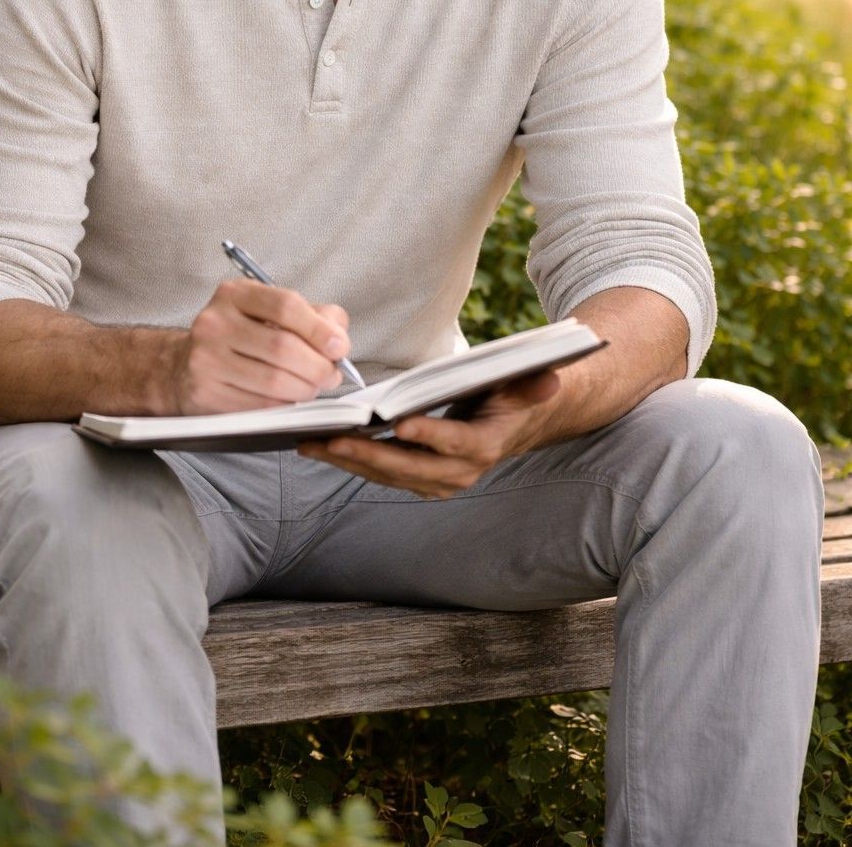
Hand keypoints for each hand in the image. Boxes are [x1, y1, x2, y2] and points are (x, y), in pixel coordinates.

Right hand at [168, 280, 350, 413]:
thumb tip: (338, 336)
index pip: (286, 305)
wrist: (184, 366)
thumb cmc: (238, 337)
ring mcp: (206, 358)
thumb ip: (311, 316)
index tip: (339, 347)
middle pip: (283, 347)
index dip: (320, 329)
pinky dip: (283, 405)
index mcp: (235, 294)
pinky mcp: (205, 392)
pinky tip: (287, 398)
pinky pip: (259, 405)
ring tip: (311, 387)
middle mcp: (215, 322)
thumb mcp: (269, 312)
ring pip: (274, 381)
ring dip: (305, 389)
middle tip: (330, 375)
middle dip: (318, 366)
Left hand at [298, 369, 560, 497]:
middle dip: (366, 454)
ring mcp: (436, 480)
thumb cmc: (513, 392)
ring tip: (310, 441)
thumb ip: (534, 383)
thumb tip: (551, 379)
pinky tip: (319, 444)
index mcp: (485, 447)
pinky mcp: (417, 479)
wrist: (514, 424)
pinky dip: (349, 460)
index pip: (454, 444)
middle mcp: (459, 473)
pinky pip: (379, 472)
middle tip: (330, 437)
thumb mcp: (525, 382)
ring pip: (385, 474)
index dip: (428, 435)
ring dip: (347, 460)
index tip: (398, 424)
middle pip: (407, 466)